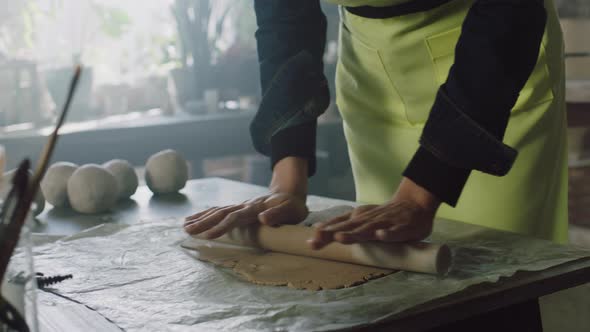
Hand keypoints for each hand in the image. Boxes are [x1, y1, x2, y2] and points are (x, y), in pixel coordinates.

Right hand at [184, 192, 307, 238]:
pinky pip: (219, 211)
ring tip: (185, 226)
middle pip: (221, 213)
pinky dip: (206, 214)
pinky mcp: (238, 208)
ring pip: (217, 211)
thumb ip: (278, 214)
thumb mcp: (292, 210)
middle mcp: (244, 205)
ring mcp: (240, 206)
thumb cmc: (293, 206)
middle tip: (188, 231)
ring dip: (201, 218)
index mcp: (255, 208)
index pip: (236, 217)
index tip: (209, 236)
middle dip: (204, 222)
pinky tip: (194, 219)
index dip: (223, 226)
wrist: (290, 193)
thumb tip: (263, 218)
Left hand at [308, 178, 439, 248]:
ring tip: (340, 238)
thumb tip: (316, 229)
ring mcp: (384, 223)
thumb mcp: (360, 218)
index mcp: (357, 218)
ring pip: (368, 229)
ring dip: (354, 234)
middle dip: (332, 234)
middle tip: (317, 240)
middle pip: (348, 228)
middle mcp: (368, 220)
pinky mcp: (401, 228)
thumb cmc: (383, 215)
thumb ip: (341, 225)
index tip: (310, 242)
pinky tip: (381, 236)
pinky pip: (394, 232)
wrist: (413, 203)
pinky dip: (387, 234)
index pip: (338, 225)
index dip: (324, 233)